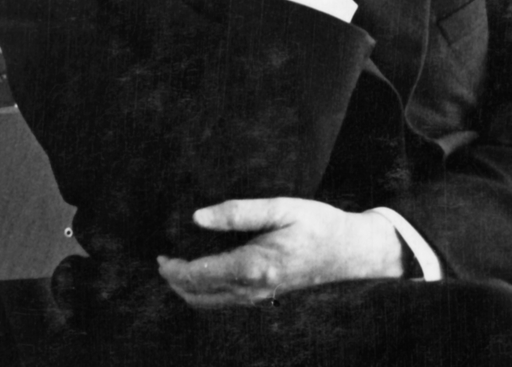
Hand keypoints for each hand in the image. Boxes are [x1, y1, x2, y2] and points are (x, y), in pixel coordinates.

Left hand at [157, 198, 403, 307]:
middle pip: (198, 295)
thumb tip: (197, 218)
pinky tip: (206, 275)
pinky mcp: (265, 297)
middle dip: (175, 280)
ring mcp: (259, 297)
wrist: (350, 251)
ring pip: (209, 303)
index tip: (161, 254)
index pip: (199, 275)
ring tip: (177, 269)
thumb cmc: (318, 224)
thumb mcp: (282, 208)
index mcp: (253, 266)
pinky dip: (206, 294)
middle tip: (163, 260)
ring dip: (188, 289)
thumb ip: (238, 212)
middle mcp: (252, 288)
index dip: (174, 268)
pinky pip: (225, 303)